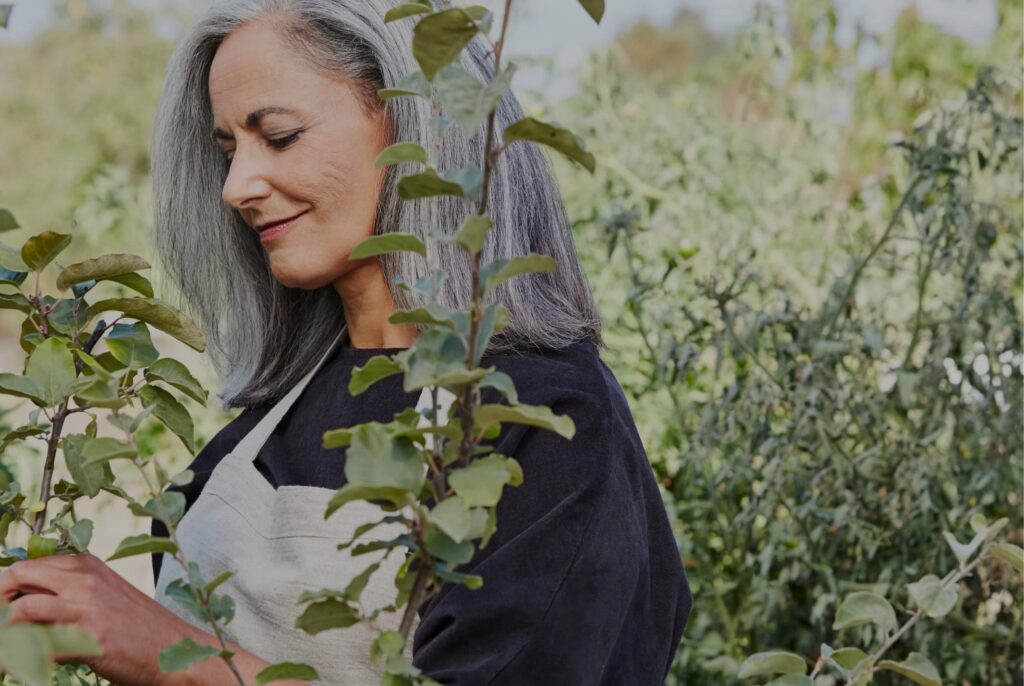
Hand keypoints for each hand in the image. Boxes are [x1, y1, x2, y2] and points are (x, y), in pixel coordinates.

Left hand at [0, 553, 276, 685]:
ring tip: (4, 652)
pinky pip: (37, 646)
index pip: (28, 564)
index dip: (6, 586)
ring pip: (21, 610)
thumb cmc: (139, 627)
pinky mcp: (89, 640)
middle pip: (18, 576)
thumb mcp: (106, 595)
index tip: (1, 605)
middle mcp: (85, 581)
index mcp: (88, 566)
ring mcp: (87, 608)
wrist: (175, 650)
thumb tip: (24, 599)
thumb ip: (71, 591)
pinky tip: (18, 667)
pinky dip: (19, 658)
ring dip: (4, 633)